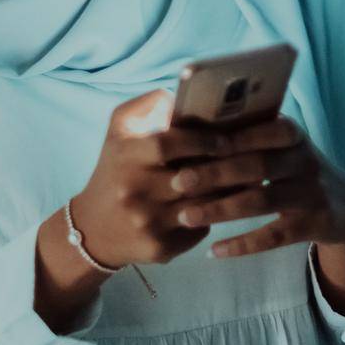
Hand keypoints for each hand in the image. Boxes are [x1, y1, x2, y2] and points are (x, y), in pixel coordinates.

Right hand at [64, 88, 245, 268]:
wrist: (92, 229)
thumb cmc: (115, 170)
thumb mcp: (119, 131)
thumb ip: (147, 105)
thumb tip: (181, 95)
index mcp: (126, 156)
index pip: (168, 144)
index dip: (201, 140)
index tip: (225, 140)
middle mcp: (134, 191)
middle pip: (193, 178)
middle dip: (225, 168)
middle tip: (251, 158)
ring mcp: (147, 223)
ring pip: (204, 206)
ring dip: (230, 193)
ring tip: (251, 179)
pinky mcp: (159, 249)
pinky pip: (199, 230)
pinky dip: (214, 217)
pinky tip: (230, 206)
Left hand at [170, 114, 344, 259]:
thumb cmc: (295, 170)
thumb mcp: (282, 148)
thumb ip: (248, 138)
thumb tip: (190, 131)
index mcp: (292, 134)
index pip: (260, 129)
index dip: (226, 139)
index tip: (189, 146)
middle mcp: (305, 160)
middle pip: (257, 165)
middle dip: (215, 173)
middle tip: (177, 182)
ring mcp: (312, 193)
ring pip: (263, 200)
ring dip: (222, 209)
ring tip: (186, 217)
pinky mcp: (315, 224)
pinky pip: (274, 236)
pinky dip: (243, 244)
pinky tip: (215, 251)